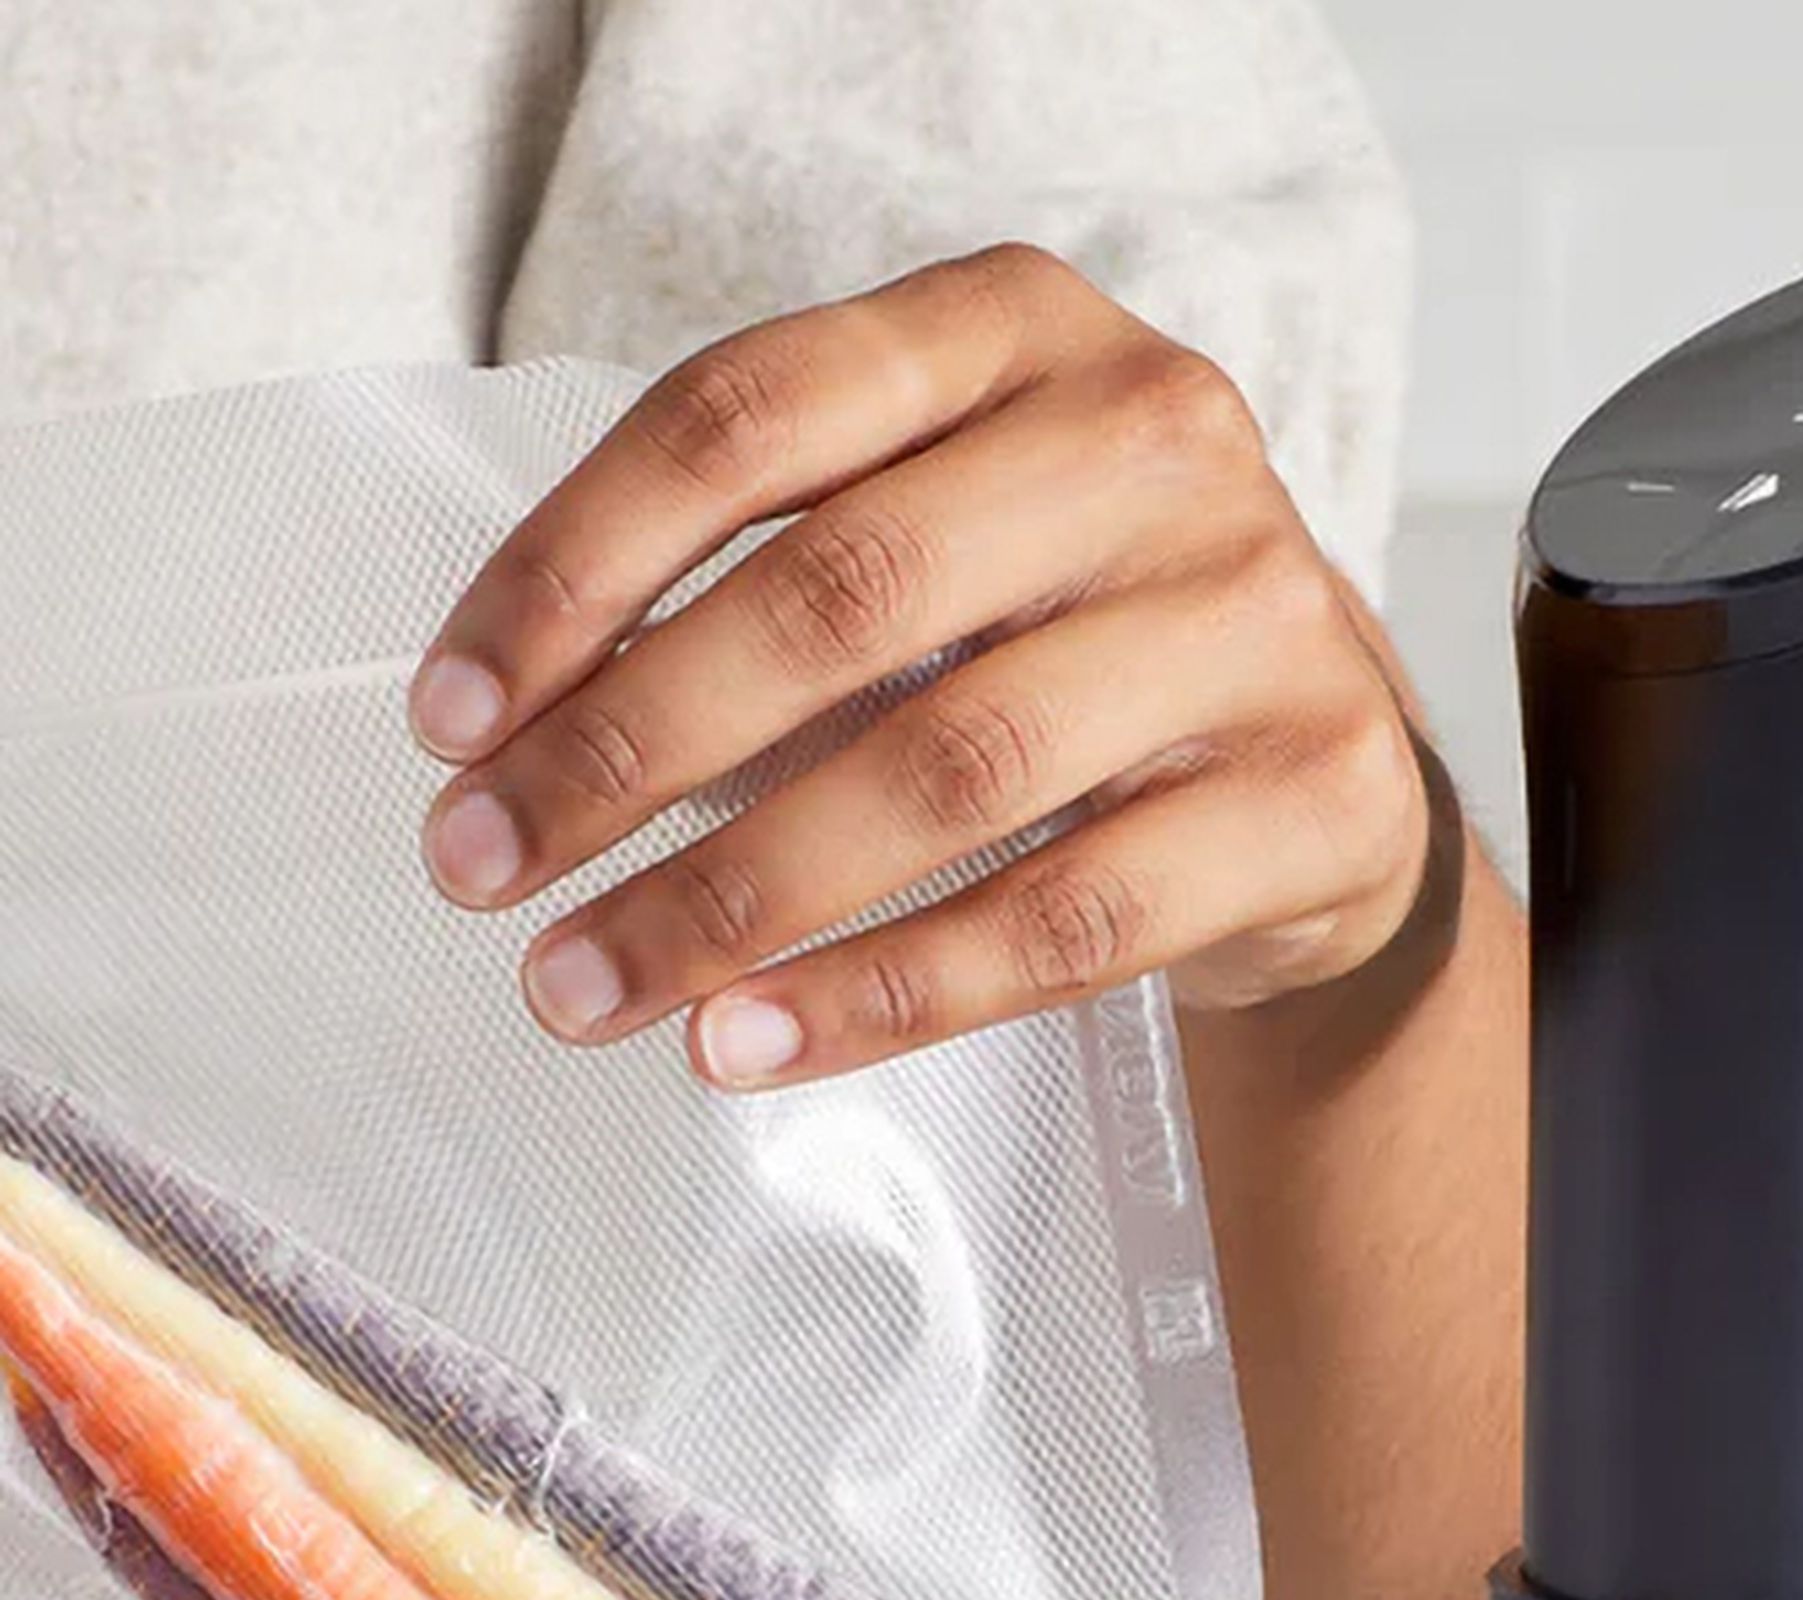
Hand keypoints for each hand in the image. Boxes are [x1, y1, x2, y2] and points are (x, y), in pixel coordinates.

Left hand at [410, 244, 1439, 1090]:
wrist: (1324, 759)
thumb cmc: (1081, 635)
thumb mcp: (946, 531)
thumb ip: (777, 569)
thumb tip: (527, 737)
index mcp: (1019, 330)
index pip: (749, 416)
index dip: (570, 571)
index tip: (451, 721)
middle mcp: (1151, 442)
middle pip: (843, 594)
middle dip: (628, 748)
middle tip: (486, 868)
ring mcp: (1253, 617)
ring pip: (951, 768)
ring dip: (734, 896)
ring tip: (594, 982)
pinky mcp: (1315, 793)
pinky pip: (1065, 919)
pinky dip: (882, 995)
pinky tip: (752, 1039)